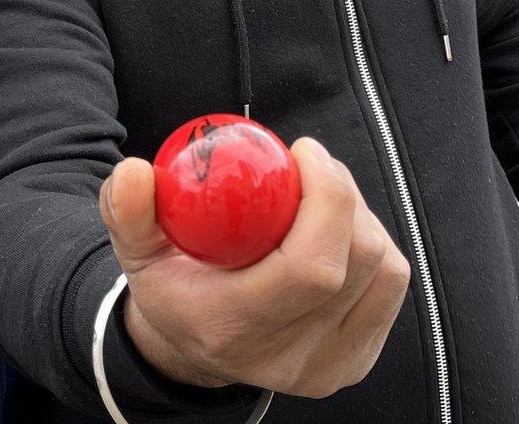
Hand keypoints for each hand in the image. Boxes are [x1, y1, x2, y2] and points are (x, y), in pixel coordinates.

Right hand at [99, 138, 409, 399]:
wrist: (193, 346)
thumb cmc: (171, 286)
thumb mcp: (135, 250)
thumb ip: (127, 211)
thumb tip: (135, 172)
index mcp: (235, 329)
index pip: (311, 269)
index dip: (326, 200)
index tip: (303, 152)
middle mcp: (290, 358)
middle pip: (357, 262)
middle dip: (344, 195)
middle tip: (312, 163)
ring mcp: (330, 366)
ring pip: (384, 270)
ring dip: (361, 217)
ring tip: (322, 196)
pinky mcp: (356, 361)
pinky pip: (391, 286)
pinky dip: (374, 243)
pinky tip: (339, 230)